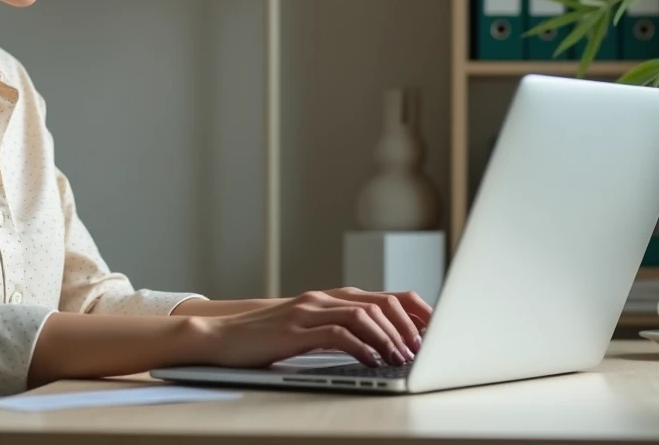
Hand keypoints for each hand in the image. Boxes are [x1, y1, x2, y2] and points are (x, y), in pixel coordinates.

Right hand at [196, 288, 431, 369]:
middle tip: (425, 349)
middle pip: (380, 302)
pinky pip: (339, 334)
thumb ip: (338, 330)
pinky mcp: (296, 329)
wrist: (222, 337)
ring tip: (404, 358)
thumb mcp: (309, 330)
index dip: (415, 309)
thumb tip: (378, 346)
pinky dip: (362, 348)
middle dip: (409, 325)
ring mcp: (309, 311)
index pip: (384, 295)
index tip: (436, 327)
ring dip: (389, 338)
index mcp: (331, 298)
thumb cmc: (266, 338)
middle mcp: (324, 299)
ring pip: (364, 315)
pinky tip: (373, 363)